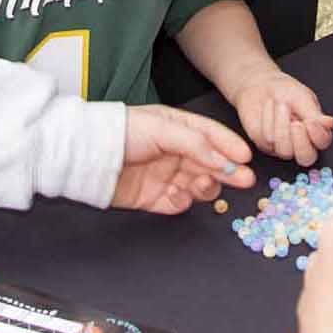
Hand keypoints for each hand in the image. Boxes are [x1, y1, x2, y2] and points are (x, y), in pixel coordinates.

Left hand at [109, 104, 254, 211]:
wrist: (87, 156)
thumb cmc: (120, 131)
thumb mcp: (161, 128)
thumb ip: (194, 143)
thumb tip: (222, 159)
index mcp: (178, 128)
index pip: (211, 136)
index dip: (229, 146)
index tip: (246, 156)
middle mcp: (174, 152)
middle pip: (210, 164)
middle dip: (228, 171)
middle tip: (244, 179)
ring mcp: (165, 176)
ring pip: (198, 185)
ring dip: (206, 187)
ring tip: (202, 186)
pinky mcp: (153, 198)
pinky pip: (177, 204)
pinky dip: (182, 203)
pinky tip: (178, 197)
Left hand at [230, 68, 332, 168]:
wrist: (260, 85)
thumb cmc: (284, 90)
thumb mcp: (302, 97)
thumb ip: (315, 114)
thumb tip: (330, 123)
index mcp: (315, 129)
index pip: (323, 142)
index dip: (317, 136)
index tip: (310, 122)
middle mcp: (301, 142)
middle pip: (306, 158)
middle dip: (300, 143)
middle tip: (295, 124)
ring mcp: (283, 146)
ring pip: (285, 150)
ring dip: (281, 125)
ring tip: (279, 105)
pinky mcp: (266, 145)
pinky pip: (267, 141)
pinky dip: (268, 121)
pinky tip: (268, 108)